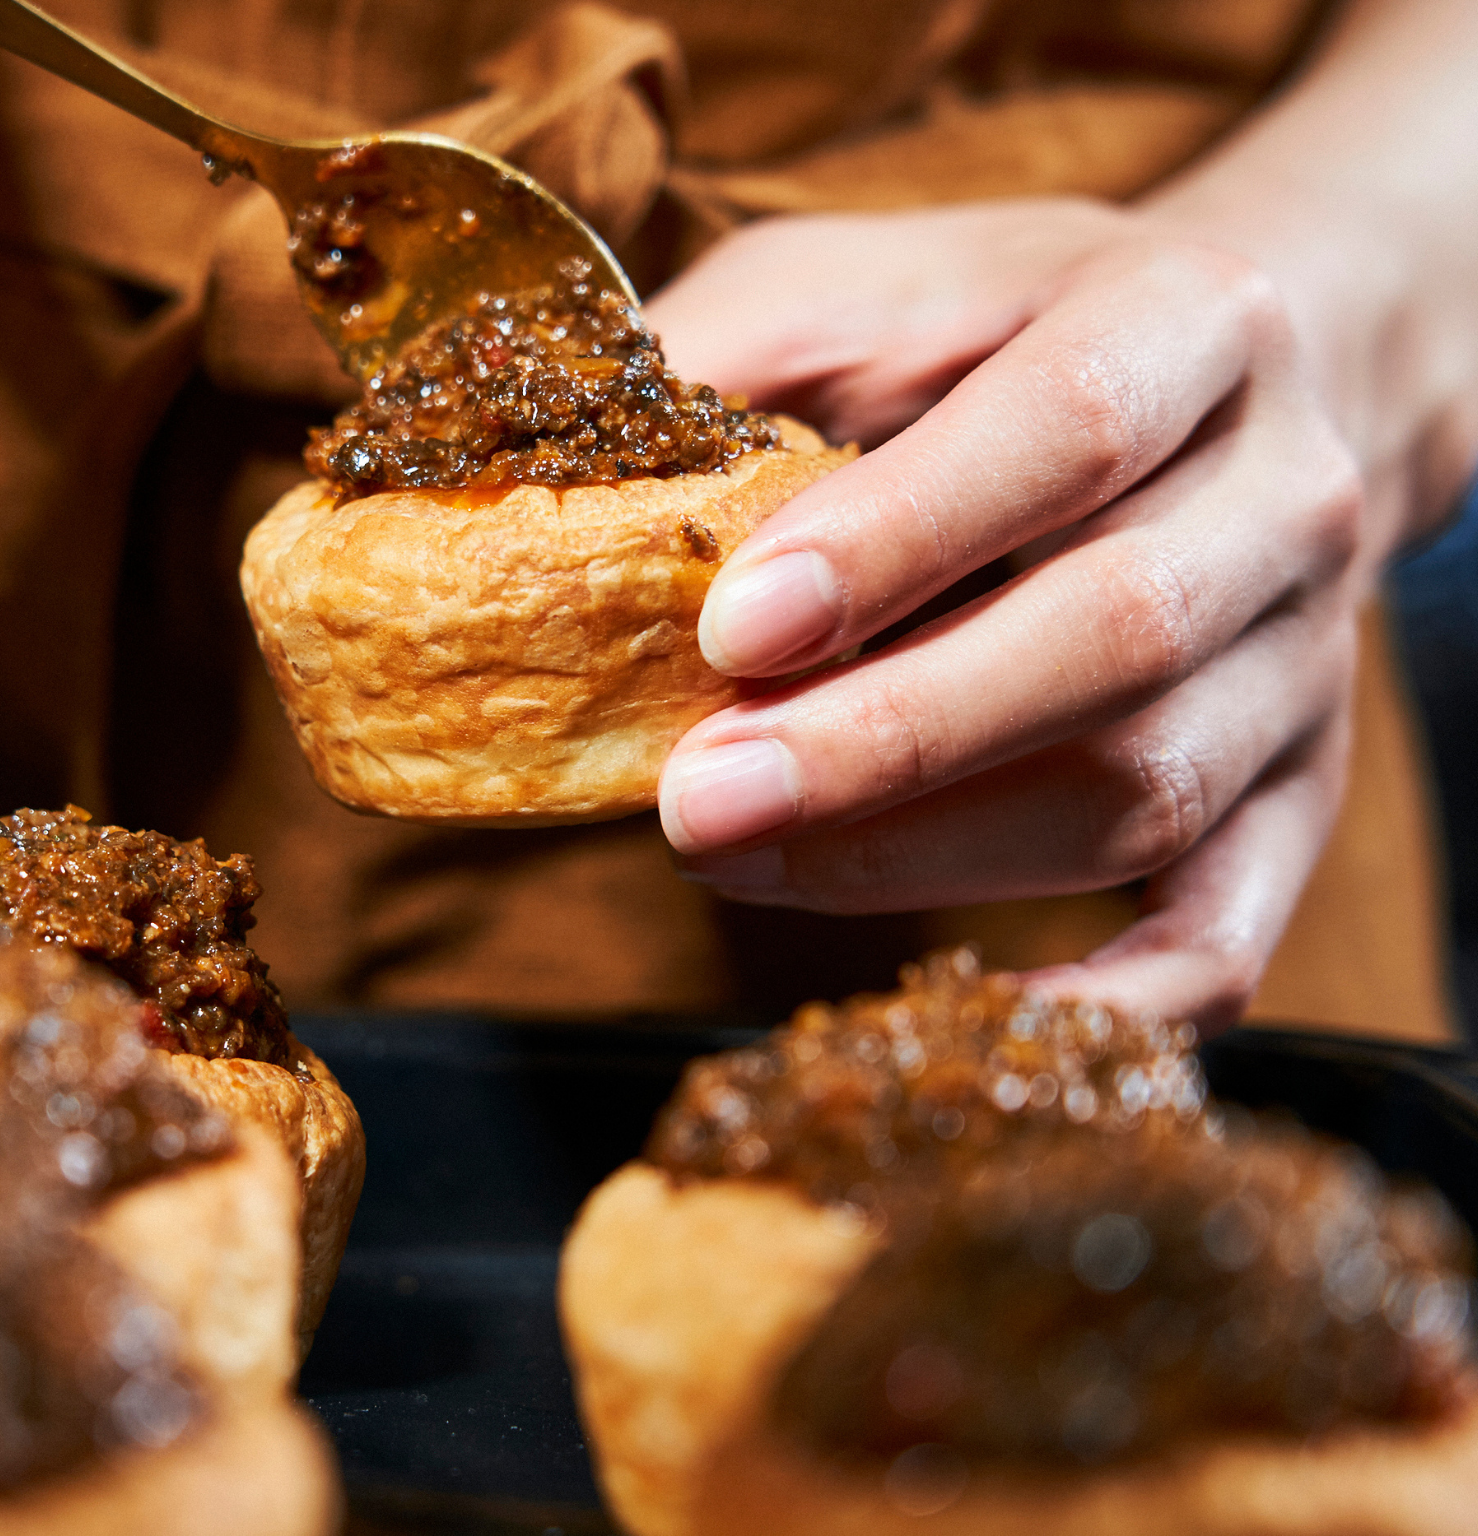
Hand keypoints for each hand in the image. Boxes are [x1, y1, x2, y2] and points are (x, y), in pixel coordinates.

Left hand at [650, 200, 1372, 1029]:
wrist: (1246, 382)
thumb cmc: (995, 335)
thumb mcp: (859, 291)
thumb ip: (729, 363)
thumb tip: (546, 497)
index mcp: (1186, 320)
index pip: (1064, 429)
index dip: (900, 538)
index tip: (735, 630)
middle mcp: (1287, 492)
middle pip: (1118, 634)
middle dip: (892, 739)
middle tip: (699, 805)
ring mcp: (1305, 663)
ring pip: (1148, 792)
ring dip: (927, 854)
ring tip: (737, 860)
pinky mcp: (1298, 798)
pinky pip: (1226, 934)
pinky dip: (1107, 1003)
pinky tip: (965, 1020)